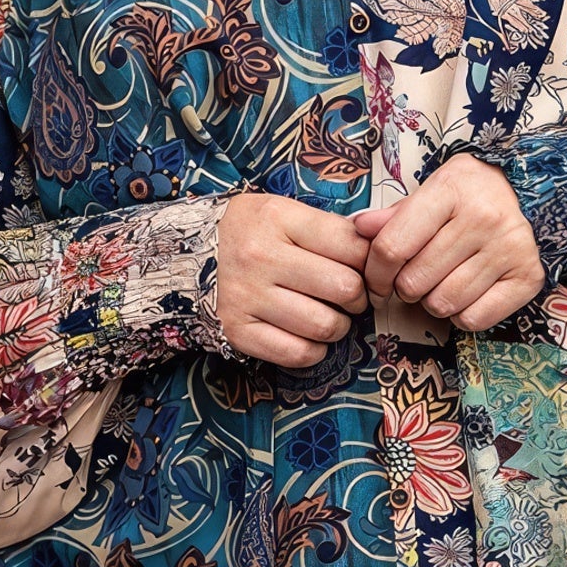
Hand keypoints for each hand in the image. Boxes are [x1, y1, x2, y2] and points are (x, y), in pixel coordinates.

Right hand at [215, 193, 370, 367]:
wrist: (186, 255)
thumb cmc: (250, 232)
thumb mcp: (284, 212)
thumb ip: (329, 228)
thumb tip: (380, 248)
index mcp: (277, 218)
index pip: (352, 246)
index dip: (370, 262)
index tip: (366, 269)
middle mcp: (260, 256)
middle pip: (345, 288)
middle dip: (359, 297)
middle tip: (351, 296)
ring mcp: (246, 296)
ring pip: (325, 325)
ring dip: (339, 326)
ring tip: (329, 315)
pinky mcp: (237, 331)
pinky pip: (298, 354)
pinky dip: (314, 351)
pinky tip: (308, 336)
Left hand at [351, 152, 545, 330]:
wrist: (527, 191)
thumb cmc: (467, 195)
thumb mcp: (430, 192)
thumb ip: (394, 217)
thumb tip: (357, 228)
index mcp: (450, 190)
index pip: (393, 247)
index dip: (375, 274)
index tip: (376, 283)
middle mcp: (483, 218)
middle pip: (415, 282)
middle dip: (406, 288)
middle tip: (417, 278)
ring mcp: (509, 248)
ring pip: (443, 304)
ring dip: (433, 302)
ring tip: (442, 282)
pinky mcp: (528, 276)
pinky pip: (474, 318)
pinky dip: (462, 315)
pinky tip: (466, 293)